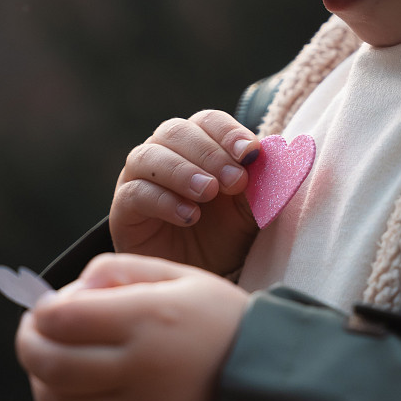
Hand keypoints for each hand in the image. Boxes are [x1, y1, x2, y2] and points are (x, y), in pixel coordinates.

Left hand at [15, 253, 250, 400]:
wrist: (274, 387)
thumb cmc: (225, 323)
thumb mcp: (184, 278)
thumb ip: (123, 270)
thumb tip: (70, 290)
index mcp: (148, 318)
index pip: (61, 318)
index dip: (41, 312)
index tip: (44, 308)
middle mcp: (138, 368)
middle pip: (49, 362)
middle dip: (29, 344)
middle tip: (33, 334)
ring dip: (40, 380)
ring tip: (52, 365)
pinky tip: (64, 400)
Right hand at [110, 111, 261, 274]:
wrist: (199, 279)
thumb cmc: (225, 238)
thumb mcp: (251, 210)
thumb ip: (261, 183)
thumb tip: (276, 154)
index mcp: (199, 146)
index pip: (208, 121)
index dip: (227, 131)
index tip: (250, 152)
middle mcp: (165, 155)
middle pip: (176, 131)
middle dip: (209, 153)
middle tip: (234, 179)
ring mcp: (140, 179)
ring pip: (148, 156)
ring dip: (182, 171)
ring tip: (208, 193)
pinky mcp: (124, 211)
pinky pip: (135, 193)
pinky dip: (163, 200)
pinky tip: (189, 216)